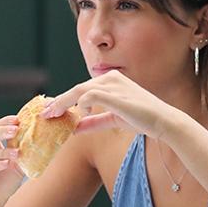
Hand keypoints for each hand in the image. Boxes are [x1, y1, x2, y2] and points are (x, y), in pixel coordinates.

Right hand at [0, 115, 24, 206]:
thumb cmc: (4, 182)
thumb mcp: (17, 164)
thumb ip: (22, 151)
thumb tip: (36, 137)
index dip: (3, 122)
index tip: (17, 119)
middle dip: (0, 132)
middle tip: (15, 130)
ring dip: (0, 151)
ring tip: (15, 153)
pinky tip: (4, 164)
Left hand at [40, 70, 175, 138]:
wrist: (162, 121)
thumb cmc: (141, 119)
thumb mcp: (113, 119)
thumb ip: (94, 122)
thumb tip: (75, 128)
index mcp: (111, 80)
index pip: (82, 89)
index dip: (64, 99)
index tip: (50, 110)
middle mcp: (110, 78)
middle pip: (77, 88)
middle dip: (59, 101)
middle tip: (44, 114)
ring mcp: (113, 85)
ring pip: (80, 90)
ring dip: (64, 103)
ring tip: (52, 115)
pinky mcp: (116, 94)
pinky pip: (90, 96)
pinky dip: (81, 105)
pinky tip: (80, 114)